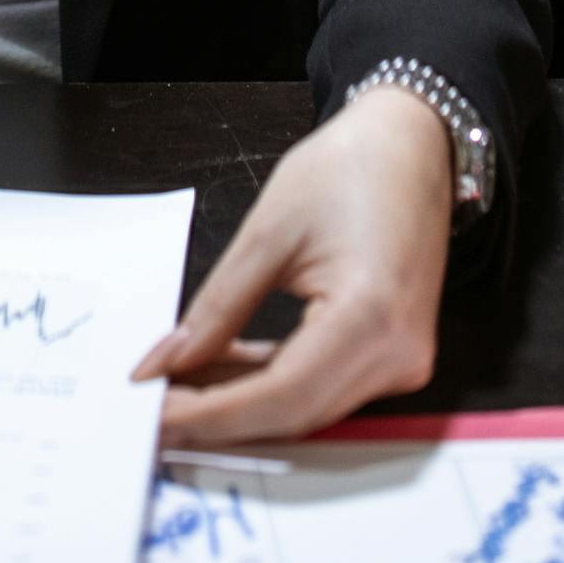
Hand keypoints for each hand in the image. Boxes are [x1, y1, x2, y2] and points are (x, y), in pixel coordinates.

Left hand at [133, 89, 452, 445]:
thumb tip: (166, 362)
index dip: (212, 414)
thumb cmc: (347, 169)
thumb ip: (217, 306)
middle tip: (152, 409)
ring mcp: (401, 362)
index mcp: (370, 316)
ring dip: (240, 401)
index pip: (281, 395)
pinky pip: (322, 387)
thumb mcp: (268, 231)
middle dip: (218, 415)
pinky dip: (270, 382)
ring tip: (176, 387)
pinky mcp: (392, 356)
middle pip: (294, 412)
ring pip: (306, 406)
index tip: (154, 416)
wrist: (411, 146)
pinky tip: (222, 371)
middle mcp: (396, 355)